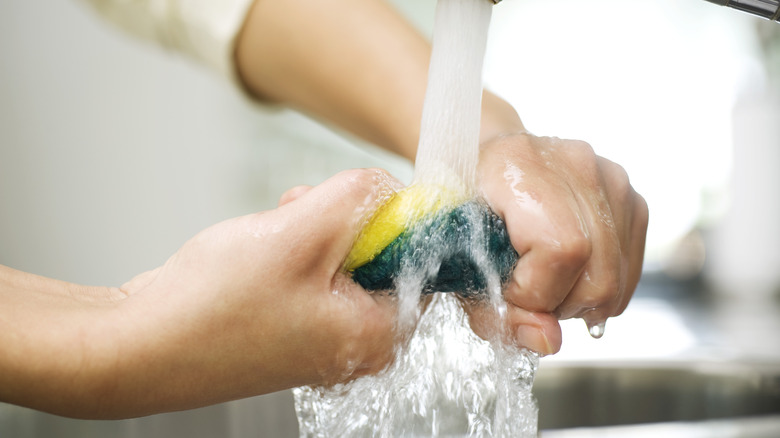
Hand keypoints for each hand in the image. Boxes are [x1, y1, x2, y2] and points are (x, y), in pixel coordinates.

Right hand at [109, 169, 400, 415]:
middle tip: (308, 208)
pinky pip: (313, 274)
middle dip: (345, 221)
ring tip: (277, 224)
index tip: (358, 199)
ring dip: (314, 229)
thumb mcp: (299, 232)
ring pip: (342, 259)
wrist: (139, 345)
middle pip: (381, 256)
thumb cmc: (211, 308)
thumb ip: (359, 198)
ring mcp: (321, 338)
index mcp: (377, 333)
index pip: (423, 262)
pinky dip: (294, 249)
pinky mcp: (291, 327)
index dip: (393, 217)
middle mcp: (355, 343)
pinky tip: (263, 243)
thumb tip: (391, 186)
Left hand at [469, 132, 647, 354]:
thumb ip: (493, 309)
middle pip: (598, 273)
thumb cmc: (463, 209)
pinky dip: (598, 289)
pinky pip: (629, 269)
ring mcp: (610, 178)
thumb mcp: (455, 261)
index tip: (506, 288)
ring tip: (543, 282)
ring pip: (618, 278)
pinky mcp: (630, 197)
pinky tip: (566, 275)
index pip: (561, 250)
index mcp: (519, 164)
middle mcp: (575, 163)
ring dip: (578, 302)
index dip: (534, 290)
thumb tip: (547, 341)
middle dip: (558, 306)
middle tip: (525, 295)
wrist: (483, 162)